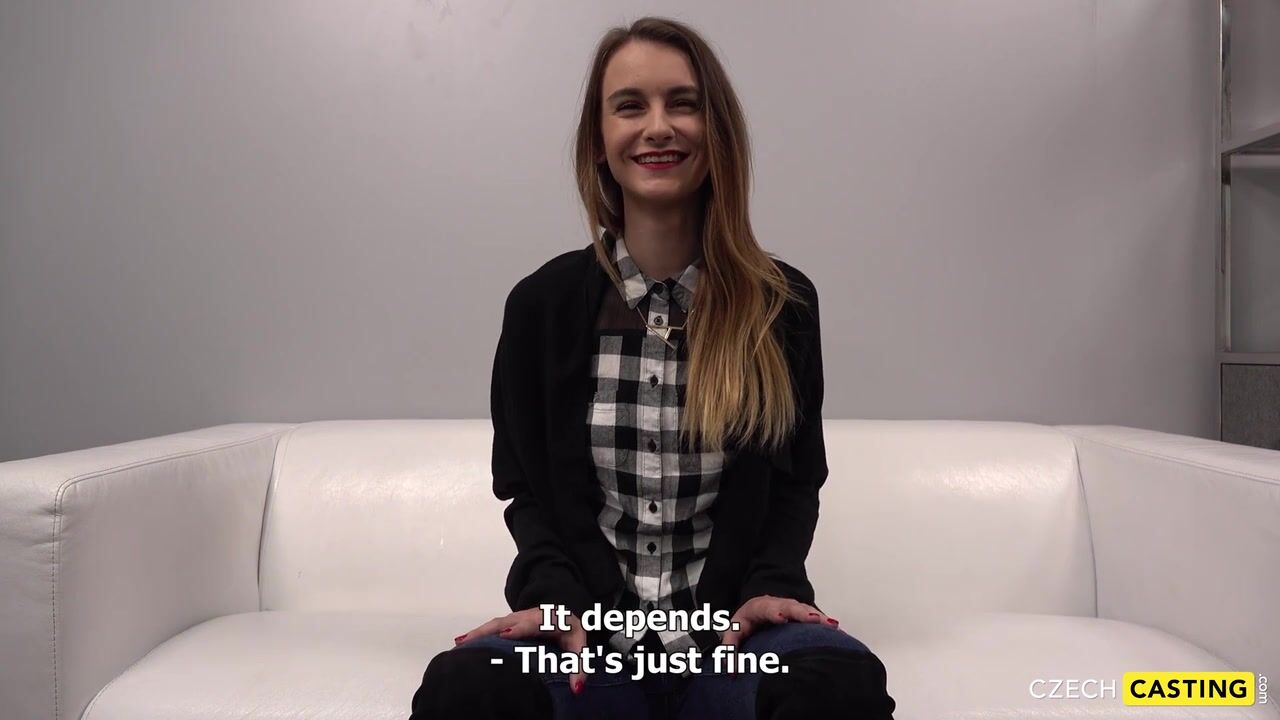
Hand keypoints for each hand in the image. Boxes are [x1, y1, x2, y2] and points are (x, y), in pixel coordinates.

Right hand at [454, 608, 589, 694]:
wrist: (565, 612)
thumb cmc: (570, 633)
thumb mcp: (580, 647)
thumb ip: (579, 667)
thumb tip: (576, 689)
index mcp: (549, 619)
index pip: (532, 623)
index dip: (519, 628)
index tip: (505, 634)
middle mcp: (529, 615)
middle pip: (506, 621)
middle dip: (489, 630)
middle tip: (469, 641)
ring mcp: (516, 617)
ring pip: (495, 624)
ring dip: (478, 632)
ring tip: (460, 644)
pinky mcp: (508, 622)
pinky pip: (491, 628)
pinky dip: (477, 634)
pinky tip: (462, 643)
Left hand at [719, 594, 840, 646]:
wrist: (758, 606)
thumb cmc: (746, 621)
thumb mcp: (733, 631)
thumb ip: (730, 648)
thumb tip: (731, 671)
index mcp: (760, 607)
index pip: (768, 608)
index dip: (774, 612)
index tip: (780, 617)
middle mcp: (779, 604)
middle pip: (792, 606)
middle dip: (803, 612)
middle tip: (814, 619)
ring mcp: (793, 607)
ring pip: (807, 610)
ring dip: (819, 617)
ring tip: (832, 625)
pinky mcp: (803, 614)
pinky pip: (815, 617)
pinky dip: (825, 623)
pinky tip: (838, 631)